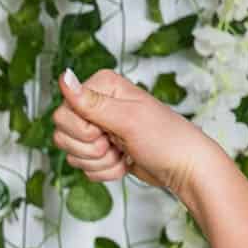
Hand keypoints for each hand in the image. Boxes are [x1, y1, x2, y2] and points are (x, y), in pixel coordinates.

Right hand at [52, 68, 227, 206]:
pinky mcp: (101, 150)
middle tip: (116, 143)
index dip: (82, 130)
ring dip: (99, 162)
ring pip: (72, 153)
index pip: (62, 112)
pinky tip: (124, 162)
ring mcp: (98, 128)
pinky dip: (104, 171)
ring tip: (124, 153)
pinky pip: (83, 167)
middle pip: (63, 134)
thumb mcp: (128, 119)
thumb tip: (64, 77)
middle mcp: (97, 105)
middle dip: (91, 149)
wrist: (184, 168)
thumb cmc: (167, 139)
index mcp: (101, 87)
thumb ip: (92, 102)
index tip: (106, 131)